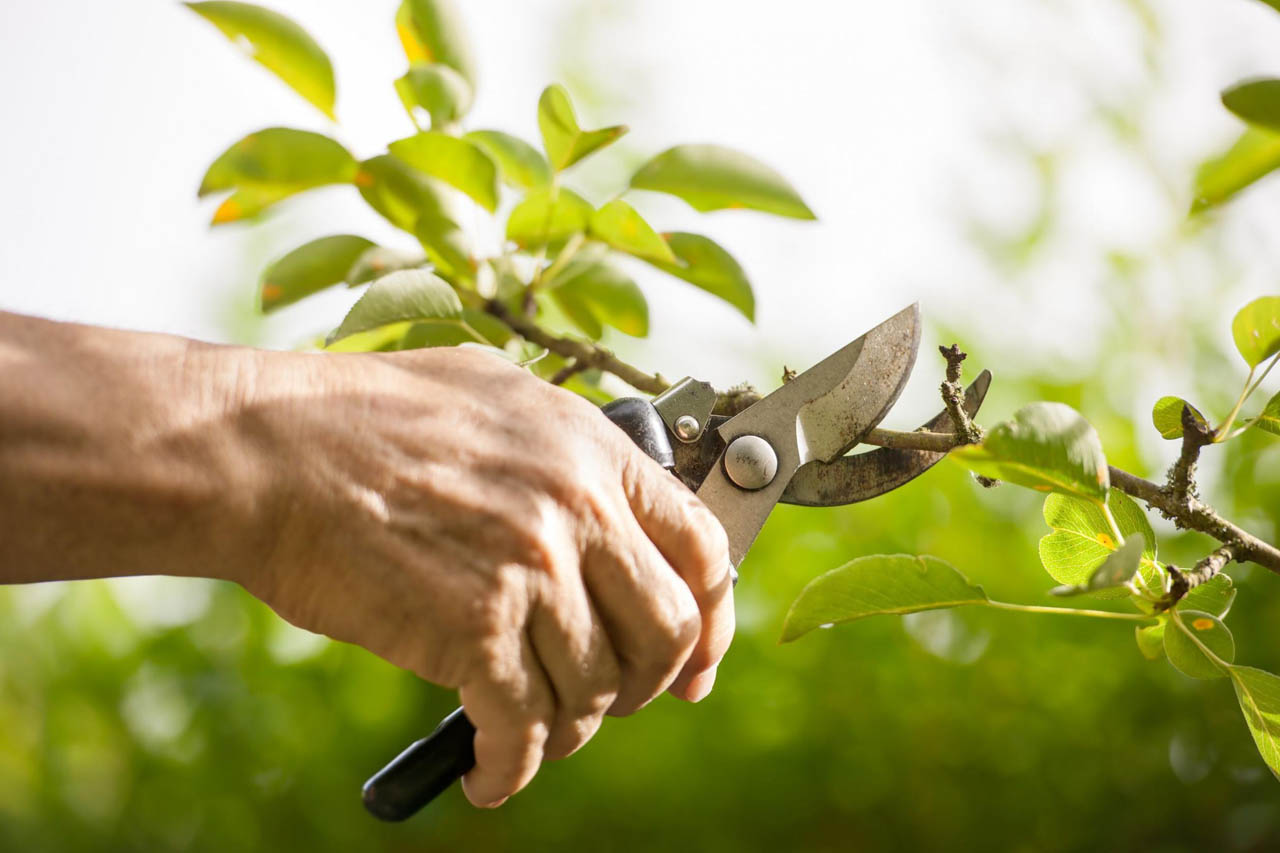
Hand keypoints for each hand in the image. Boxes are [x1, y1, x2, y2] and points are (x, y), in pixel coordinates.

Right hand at [240, 346, 734, 806]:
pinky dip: (512, 768)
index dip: (713, 617)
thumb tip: (609, 499)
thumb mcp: (494, 394)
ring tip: (537, 731)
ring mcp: (530, 571)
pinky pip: (524, 728)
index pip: (702, 548)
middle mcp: (578, 510)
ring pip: (596, 689)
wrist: (268, 450)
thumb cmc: (364, 416)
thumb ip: (565, 447)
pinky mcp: (472, 630)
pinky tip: (491, 774)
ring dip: (572, 728)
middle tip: (618, 700)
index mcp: (592, 451)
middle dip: (650, 684)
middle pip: (668, 632)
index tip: (698, 660)